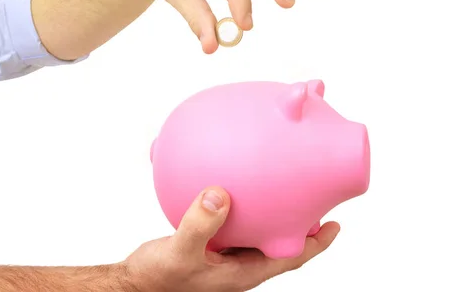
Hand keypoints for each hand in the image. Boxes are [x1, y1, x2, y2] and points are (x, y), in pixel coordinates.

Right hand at [122, 186, 339, 291]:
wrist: (134, 284)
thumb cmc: (157, 279)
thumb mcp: (178, 252)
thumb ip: (198, 225)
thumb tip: (219, 194)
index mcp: (243, 272)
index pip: (290, 258)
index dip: (316, 245)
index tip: (335, 225)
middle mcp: (238, 264)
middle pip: (280, 245)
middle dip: (300, 227)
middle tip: (314, 201)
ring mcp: (224, 256)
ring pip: (258, 234)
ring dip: (273, 216)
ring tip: (282, 190)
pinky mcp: (210, 245)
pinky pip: (234, 225)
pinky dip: (241, 208)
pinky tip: (231, 187)